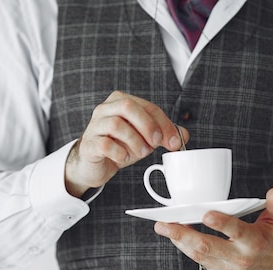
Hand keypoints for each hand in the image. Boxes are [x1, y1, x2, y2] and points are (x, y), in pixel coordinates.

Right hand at [64, 91, 187, 196]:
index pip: (148, 106)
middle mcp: (105, 109)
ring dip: (135, 141)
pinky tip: (124, 158)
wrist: (95, 164)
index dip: (164, 123)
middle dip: (148, 125)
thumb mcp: (145, 139)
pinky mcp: (89, 144)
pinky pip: (105, 144)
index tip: (175, 141)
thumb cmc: (120, 146)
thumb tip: (183, 135)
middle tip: (156, 143)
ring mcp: (95, 126)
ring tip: (140, 153)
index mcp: (121, 101)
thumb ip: (163, 134)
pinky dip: (120, 153)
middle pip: (128, 106)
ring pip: (116, 124)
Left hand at [154, 188, 272, 269]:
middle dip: (182, 235)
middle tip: (163, 225)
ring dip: (180, 242)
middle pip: (207, 248)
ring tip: (165, 228)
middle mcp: (242, 259)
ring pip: (200, 256)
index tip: (206, 214)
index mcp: (256, 242)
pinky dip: (189, 249)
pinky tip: (179, 237)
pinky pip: (203, 262)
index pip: (237, 232)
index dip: (221, 224)